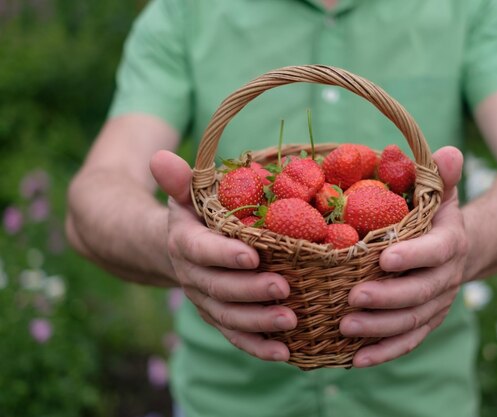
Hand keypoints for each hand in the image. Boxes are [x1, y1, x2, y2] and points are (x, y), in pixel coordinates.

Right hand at [150, 151, 296, 360]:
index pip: (199, 250)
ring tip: (290, 321)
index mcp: (185, 242)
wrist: (179, 248)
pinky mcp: (220, 316)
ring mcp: (206, 300)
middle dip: (250, 291)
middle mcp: (192, 276)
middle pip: (218, 289)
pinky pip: (236, 336)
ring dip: (258, 322)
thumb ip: (179, 180)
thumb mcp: (186, 193)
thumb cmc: (195, 214)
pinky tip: (285, 353)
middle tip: (283, 288)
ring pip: (228, 317)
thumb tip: (160, 156)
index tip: (252, 256)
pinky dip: (258, 347)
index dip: (223, 255)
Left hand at [340, 146, 467, 366]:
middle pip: (422, 292)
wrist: (460, 249)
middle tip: (354, 297)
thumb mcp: (441, 191)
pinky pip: (408, 341)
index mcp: (450, 242)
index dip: (414, 256)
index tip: (384, 258)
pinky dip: (385, 352)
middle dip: (388, 297)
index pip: (437, 251)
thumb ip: (442, 176)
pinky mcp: (425, 321)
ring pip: (413, 321)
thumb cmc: (437, 215)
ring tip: (346, 327)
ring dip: (381, 327)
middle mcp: (447, 277)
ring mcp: (437, 303)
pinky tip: (357, 359)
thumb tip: (450, 151)